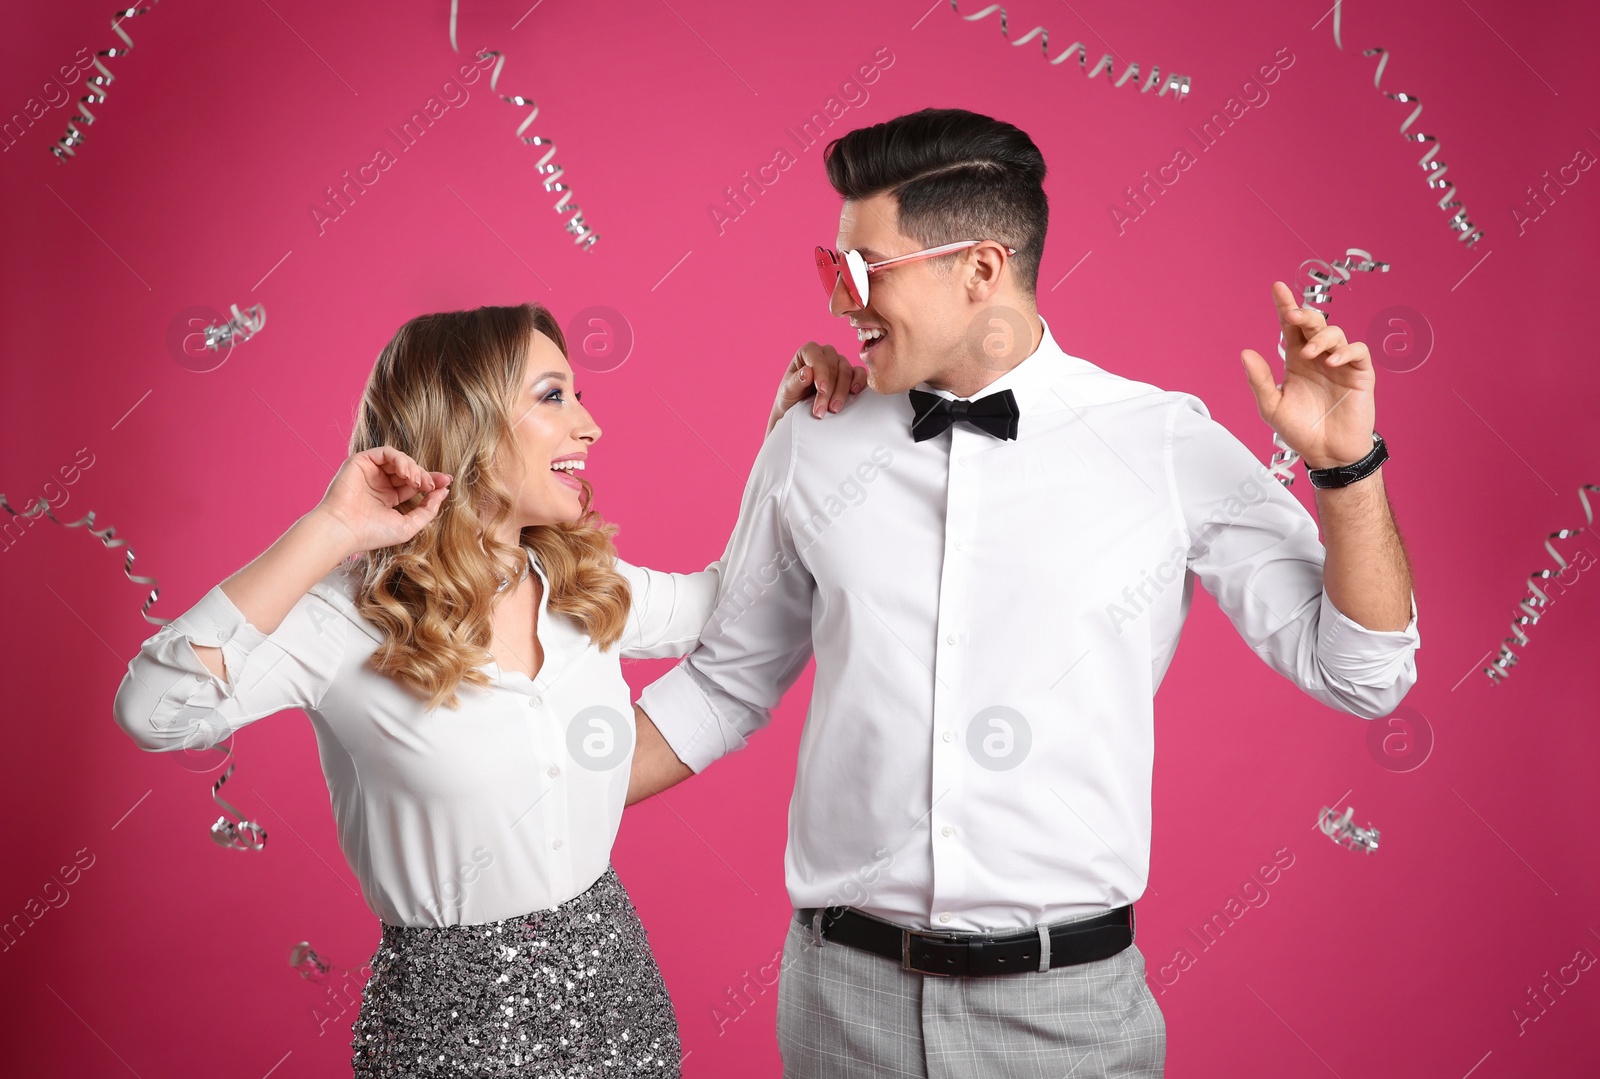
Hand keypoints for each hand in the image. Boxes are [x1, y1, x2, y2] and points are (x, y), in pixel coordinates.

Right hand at [314, 446, 451, 554]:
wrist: (344, 530)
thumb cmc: (372, 533)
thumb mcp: (408, 525)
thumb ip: (428, 510)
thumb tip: (443, 492)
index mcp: (388, 498)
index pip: (413, 484)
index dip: (431, 481)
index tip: (446, 482)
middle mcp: (379, 483)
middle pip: (410, 471)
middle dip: (425, 475)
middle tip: (433, 484)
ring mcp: (370, 472)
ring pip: (400, 460)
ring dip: (414, 468)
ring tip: (419, 481)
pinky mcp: (361, 462)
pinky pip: (386, 453)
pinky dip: (401, 460)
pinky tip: (407, 473)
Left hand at [767, 342, 868, 435]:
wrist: (799, 410)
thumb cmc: (791, 397)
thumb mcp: (787, 392)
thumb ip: (796, 381)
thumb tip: (808, 372)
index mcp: (807, 352)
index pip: (816, 356)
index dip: (820, 372)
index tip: (821, 389)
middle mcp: (825, 354)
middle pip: (833, 367)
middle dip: (829, 390)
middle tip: (822, 410)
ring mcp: (839, 363)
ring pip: (846, 371)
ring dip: (841, 392)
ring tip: (833, 409)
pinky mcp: (850, 374)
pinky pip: (859, 373)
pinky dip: (859, 382)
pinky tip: (854, 392)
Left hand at [1239, 281, 1376, 469]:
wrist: (1326, 453)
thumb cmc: (1300, 430)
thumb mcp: (1272, 406)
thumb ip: (1259, 381)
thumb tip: (1245, 353)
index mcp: (1296, 360)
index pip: (1290, 327)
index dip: (1285, 306)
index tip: (1277, 287)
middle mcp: (1318, 357)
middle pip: (1314, 323)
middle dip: (1304, 314)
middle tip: (1293, 316)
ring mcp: (1341, 363)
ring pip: (1335, 333)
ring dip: (1322, 337)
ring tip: (1309, 353)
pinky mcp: (1360, 374)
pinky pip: (1358, 351)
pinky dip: (1346, 351)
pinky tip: (1332, 360)